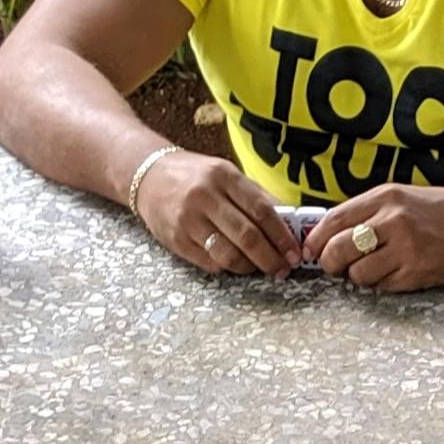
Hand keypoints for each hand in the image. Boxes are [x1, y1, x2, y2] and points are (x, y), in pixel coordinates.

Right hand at [136, 149, 297, 277]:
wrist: (148, 175)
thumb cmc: (196, 177)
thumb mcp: (227, 174)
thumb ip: (256, 196)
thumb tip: (290, 223)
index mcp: (224, 176)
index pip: (261, 210)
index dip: (282, 236)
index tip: (295, 252)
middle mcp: (205, 197)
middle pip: (247, 236)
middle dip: (271, 258)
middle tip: (283, 269)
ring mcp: (188, 219)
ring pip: (228, 254)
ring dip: (250, 267)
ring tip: (261, 268)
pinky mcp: (176, 239)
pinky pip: (209, 262)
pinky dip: (227, 267)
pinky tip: (235, 264)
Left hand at [309, 184, 443, 292]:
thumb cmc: (442, 212)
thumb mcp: (402, 199)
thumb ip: (368, 213)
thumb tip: (328, 236)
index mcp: (385, 197)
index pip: (334, 220)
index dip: (316, 239)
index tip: (312, 250)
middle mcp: (393, 220)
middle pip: (338, 249)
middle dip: (331, 263)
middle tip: (337, 267)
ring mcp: (406, 247)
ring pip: (358, 273)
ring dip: (359, 277)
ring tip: (375, 269)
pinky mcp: (418, 271)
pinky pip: (383, 286)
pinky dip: (383, 284)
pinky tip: (398, 273)